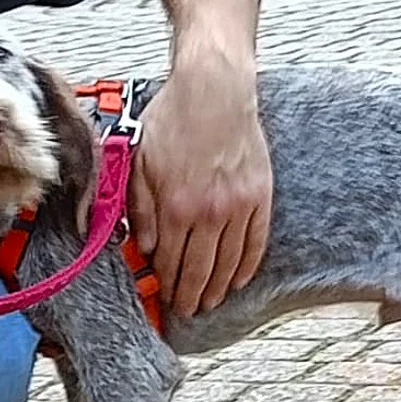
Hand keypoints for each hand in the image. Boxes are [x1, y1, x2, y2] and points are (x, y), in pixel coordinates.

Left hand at [128, 55, 272, 316]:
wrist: (215, 90)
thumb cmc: (174, 120)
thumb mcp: (140, 161)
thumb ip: (140, 207)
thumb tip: (143, 246)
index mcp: (175, 206)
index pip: (169, 261)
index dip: (166, 285)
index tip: (165, 299)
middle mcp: (209, 213)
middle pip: (200, 269)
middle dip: (191, 296)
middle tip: (187, 312)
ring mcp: (239, 207)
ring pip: (229, 263)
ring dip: (218, 288)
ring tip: (210, 304)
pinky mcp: (260, 197)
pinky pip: (256, 243)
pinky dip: (247, 267)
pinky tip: (239, 281)